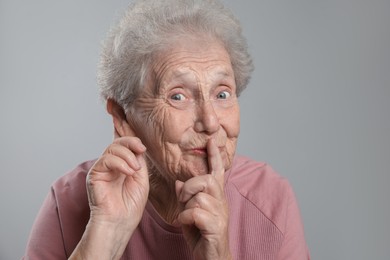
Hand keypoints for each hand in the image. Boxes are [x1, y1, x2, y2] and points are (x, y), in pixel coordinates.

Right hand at [70, 136, 148, 259]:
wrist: (120, 222)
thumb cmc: (130, 205)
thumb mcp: (141, 179)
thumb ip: (139, 162)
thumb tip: (138, 147)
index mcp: (122, 165)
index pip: (124, 145)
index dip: (133, 141)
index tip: (143, 147)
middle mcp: (111, 165)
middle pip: (117, 143)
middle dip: (131, 142)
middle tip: (141, 150)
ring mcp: (102, 169)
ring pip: (112, 148)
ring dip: (127, 155)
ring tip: (135, 170)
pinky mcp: (94, 174)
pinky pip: (106, 159)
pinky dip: (120, 162)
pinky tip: (128, 172)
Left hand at [175, 138, 231, 259]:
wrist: (211, 257)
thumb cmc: (201, 233)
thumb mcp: (191, 211)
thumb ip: (186, 196)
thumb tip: (179, 182)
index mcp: (216, 196)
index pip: (217, 171)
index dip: (214, 155)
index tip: (211, 140)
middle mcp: (221, 201)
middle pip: (206, 180)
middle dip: (190, 187)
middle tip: (183, 198)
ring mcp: (220, 214)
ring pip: (200, 196)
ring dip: (187, 205)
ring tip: (186, 215)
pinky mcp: (216, 227)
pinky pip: (196, 213)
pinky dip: (185, 217)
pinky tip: (184, 223)